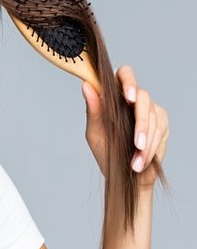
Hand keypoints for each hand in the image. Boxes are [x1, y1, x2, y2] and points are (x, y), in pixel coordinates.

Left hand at [81, 65, 169, 186]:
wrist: (122, 174)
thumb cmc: (105, 150)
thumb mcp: (94, 132)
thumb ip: (92, 110)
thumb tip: (86, 85)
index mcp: (115, 95)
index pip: (125, 74)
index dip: (129, 80)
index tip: (128, 97)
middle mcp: (134, 98)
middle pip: (143, 97)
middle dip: (141, 123)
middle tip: (137, 143)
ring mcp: (150, 108)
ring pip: (153, 116)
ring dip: (145, 142)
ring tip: (135, 163)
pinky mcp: (162, 121)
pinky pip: (159, 130)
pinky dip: (150, 148)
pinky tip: (141, 161)